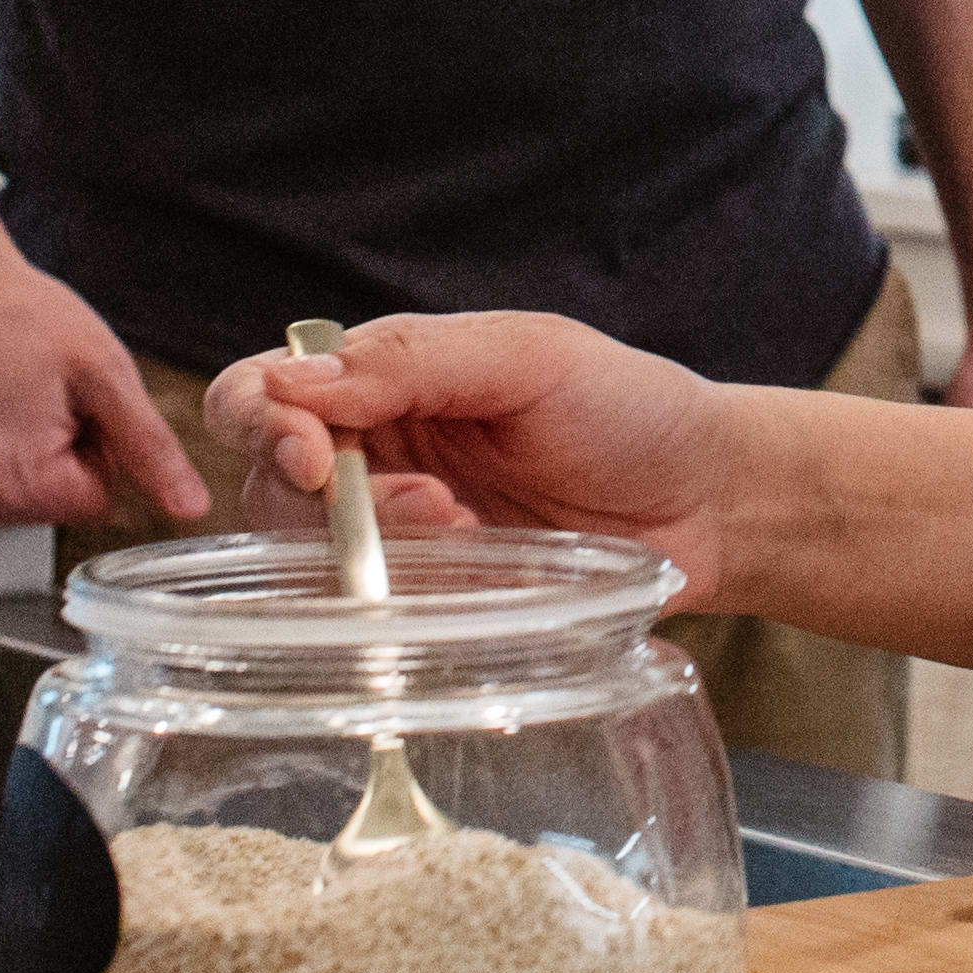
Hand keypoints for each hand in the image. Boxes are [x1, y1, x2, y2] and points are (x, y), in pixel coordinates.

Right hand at [0, 250, 208, 531]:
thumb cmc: (18, 316)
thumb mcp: (105, 375)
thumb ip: (151, 450)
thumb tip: (189, 507)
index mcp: (13, 482)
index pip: (97, 500)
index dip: (96, 446)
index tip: (70, 402)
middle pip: (52, 505)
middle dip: (58, 454)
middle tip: (35, 395)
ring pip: (13, 502)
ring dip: (19, 458)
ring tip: (3, 399)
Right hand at [205, 312, 753, 601]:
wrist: (710, 501)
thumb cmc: (630, 408)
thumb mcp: (532, 358)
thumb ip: (417, 359)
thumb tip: (297, 378)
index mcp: (387, 375)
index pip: (262, 392)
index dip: (262, 424)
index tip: (313, 456)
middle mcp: (375, 451)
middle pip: (269, 484)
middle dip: (330, 500)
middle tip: (434, 504)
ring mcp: (396, 532)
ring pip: (308, 556)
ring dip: (375, 550)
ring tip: (470, 529)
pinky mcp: (429, 599)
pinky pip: (368, 614)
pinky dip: (406, 597)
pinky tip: (479, 567)